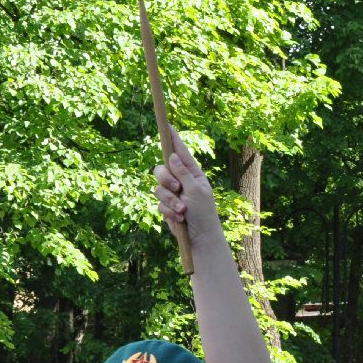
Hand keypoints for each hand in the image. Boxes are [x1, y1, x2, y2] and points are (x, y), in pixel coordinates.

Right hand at [151, 126, 221, 247]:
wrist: (200, 237)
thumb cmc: (204, 212)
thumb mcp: (196, 190)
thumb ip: (183, 173)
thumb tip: (173, 156)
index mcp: (193, 174)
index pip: (181, 153)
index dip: (173, 140)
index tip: (167, 126)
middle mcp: (181, 181)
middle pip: (161, 170)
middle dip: (166, 179)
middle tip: (176, 188)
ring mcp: (173, 193)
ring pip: (158, 188)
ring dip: (170, 201)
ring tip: (183, 210)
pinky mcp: (166, 206)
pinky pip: (158, 203)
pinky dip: (168, 211)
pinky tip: (179, 218)